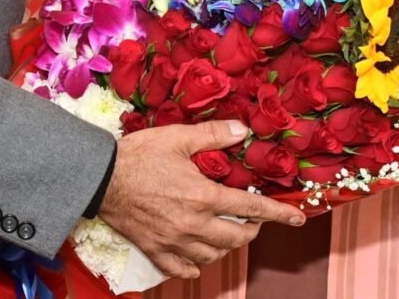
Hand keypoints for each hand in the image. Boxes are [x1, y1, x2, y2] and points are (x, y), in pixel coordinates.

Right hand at [97, 120, 305, 279]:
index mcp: (202, 196)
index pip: (251, 208)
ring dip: (227, 244)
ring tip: (227, 231)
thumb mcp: (177, 137)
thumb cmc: (139, 155)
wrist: (101, 178)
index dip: (278, 214)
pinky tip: (199, 253)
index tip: (297, 218)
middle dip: (252, 230)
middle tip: (253, 219)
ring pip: (215, 255)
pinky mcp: (157, 251)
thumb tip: (242, 130)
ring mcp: (175, 242)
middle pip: (237, 238)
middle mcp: (194, 225)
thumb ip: (213, 135)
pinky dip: (198, 264)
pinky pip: (185, 269)